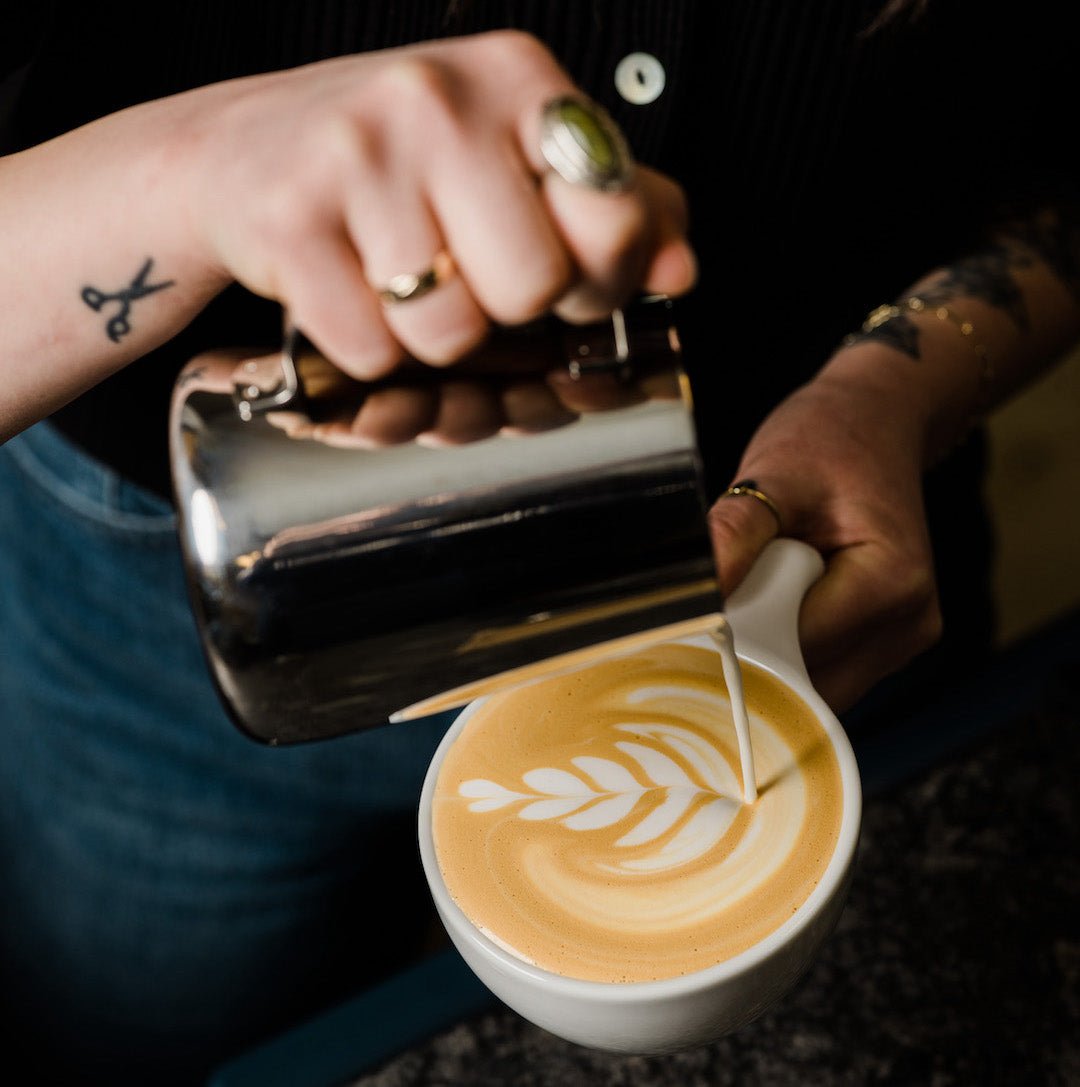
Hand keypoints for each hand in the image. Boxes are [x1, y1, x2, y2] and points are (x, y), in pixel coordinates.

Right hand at [177, 31, 695, 377]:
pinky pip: (373, 351)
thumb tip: (679, 270)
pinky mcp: (291, 219)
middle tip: (463, 274)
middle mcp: (438, 98)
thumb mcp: (515, 162)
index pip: (614, 218)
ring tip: (399, 278)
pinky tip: (350, 290)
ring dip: (430, 334)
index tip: (563, 272)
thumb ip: (617, 209)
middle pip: (533, 288)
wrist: (243, 155)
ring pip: (450, 331)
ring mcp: (358, 154)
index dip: (596, 276)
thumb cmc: (401, 166)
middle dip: (504, 310)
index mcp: (517, 78)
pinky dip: (368, 348)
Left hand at [706, 360, 943, 712]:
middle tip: (733, 588)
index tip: (705, 607)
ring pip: (812, 688)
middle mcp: (909, 624)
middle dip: (757, 648)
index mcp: (893, 585)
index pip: (795, 650)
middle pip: (806, 682)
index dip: (742, 634)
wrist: (875, 423)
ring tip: (767, 583)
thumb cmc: (829, 441)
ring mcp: (901, 641)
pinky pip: (821, 673)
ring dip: (774, 649)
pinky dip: (790, 647)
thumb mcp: (774, 474)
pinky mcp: (885, 645)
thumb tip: (693, 599)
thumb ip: (734, 535)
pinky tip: (783, 598)